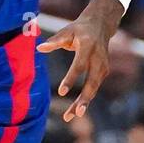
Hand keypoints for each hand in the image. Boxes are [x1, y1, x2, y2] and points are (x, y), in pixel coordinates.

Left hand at [37, 0, 120, 120]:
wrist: (101, 25)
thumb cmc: (79, 29)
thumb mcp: (67, 31)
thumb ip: (54, 41)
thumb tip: (39, 48)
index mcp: (88, 46)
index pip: (80, 65)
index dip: (71, 79)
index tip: (61, 92)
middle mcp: (98, 58)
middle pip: (92, 82)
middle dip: (84, 99)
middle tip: (77, 114)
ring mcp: (103, 66)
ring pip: (93, 88)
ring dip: (83, 103)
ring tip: (70, 117)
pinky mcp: (104, 72)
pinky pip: (94, 88)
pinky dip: (86, 99)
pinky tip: (75, 110)